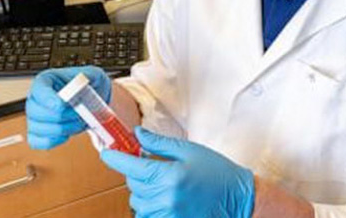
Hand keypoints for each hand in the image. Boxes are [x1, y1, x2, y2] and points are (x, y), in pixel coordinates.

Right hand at [26, 66, 111, 149]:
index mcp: (46, 80)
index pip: (38, 89)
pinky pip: (37, 141)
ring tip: (77, 123)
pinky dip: (53, 140)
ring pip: (37, 128)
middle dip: (60, 116)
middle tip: (78, 114)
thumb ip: (86, 78)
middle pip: (35, 111)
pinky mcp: (39, 132)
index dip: (48, 99)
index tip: (62, 105)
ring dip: (61, 129)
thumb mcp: (93, 75)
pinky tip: (66, 134)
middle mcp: (37, 98)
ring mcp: (35, 116)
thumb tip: (79, 85)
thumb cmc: (89, 87)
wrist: (94, 101)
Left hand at [101, 127, 254, 217]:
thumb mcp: (189, 151)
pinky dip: (150, 207)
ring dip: (143, 192)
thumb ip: (159, 144)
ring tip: (162, 184)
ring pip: (137, 203)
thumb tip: (138, 135)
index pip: (132, 168)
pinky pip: (147, 216)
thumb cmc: (218, 173)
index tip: (106, 153)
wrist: (239, 199)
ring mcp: (168, 215)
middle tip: (151, 165)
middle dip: (136, 174)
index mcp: (170, 176)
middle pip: (133, 185)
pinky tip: (165, 198)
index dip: (115, 159)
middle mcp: (166, 198)